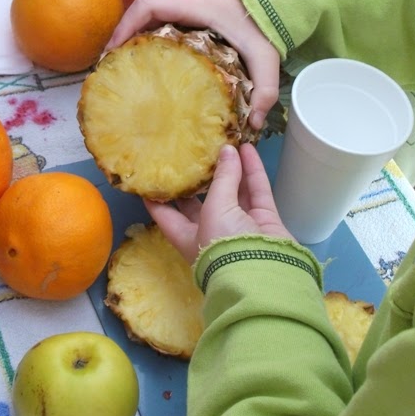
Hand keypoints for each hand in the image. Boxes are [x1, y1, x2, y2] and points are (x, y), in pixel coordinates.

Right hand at [106, 0, 280, 130]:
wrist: (279, 3)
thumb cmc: (266, 24)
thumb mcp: (266, 58)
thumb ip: (264, 89)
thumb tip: (253, 123)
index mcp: (192, 7)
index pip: (146, 6)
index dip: (125, 25)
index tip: (114, 51)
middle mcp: (185, 4)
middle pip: (142, 14)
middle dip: (124, 36)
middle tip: (115, 65)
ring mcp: (188, 8)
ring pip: (151, 19)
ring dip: (136, 38)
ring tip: (128, 66)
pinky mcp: (194, 16)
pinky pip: (164, 23)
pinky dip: (151, 38)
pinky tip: (153, 63)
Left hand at [146, 144, 292, 262]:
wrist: (265, 272)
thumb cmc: (223, 245)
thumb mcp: (214, 208)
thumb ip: (221, 178)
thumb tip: (227, 151)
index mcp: (187, 236)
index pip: (165, 214)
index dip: (157, 197)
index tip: (150, 178)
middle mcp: (211, 232)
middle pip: (202, 201)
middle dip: (200, 178)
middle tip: (194, 152)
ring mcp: (240, 227)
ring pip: (233, 192)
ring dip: (231, 169)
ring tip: (226, 143)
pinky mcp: (264, 222)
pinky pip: (256, 192)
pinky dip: (253, 172)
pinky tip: (248, 149)